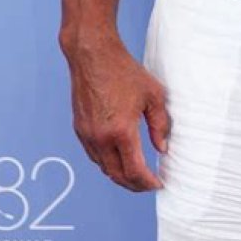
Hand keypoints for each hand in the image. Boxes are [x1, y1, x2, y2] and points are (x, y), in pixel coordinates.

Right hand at [67, 38, 170, 190]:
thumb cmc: (124, 71)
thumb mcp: (153, 95)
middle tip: (148, 184)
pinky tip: (119, 157)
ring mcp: (87, 135)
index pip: (134, 171)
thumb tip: (161, 148)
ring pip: (104, 167)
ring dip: (120, 175)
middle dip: (134, 185)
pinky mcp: (79, 129)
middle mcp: (101, 138)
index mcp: (121, 131)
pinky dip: (107, 162)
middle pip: (117, 175)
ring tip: (136, 173)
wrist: (93, 55)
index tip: (158, 184)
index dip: (148, 183)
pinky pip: (94, 155)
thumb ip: (159, 125)